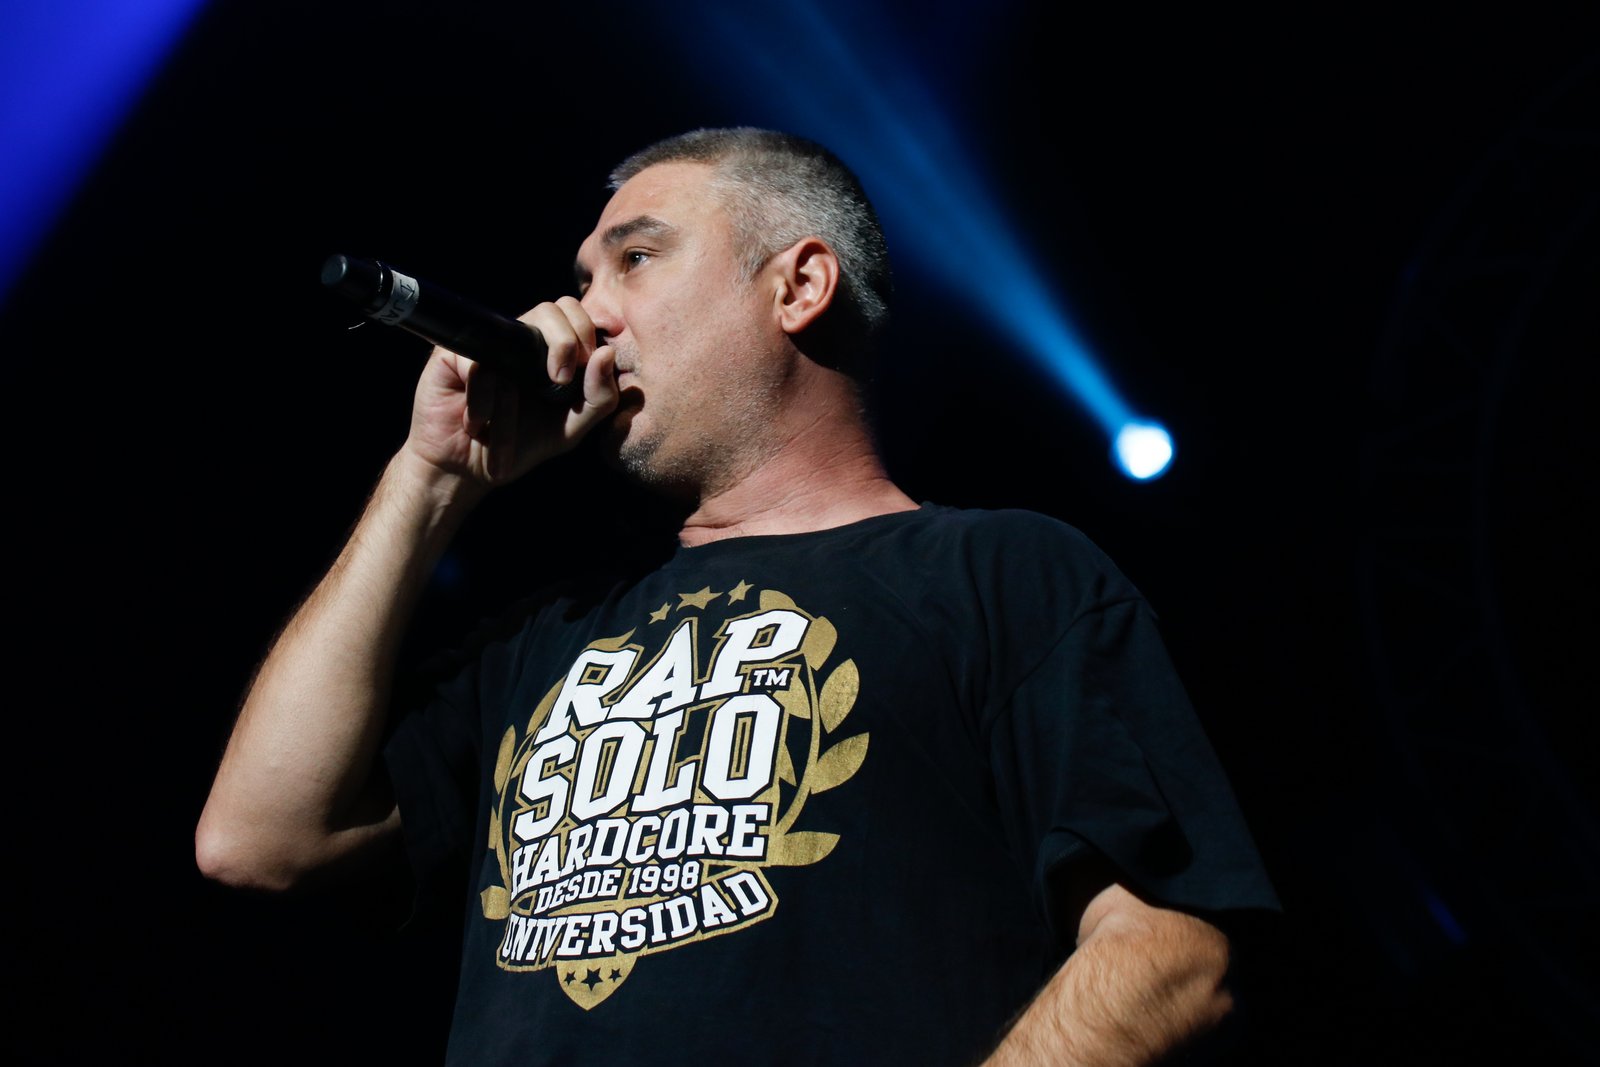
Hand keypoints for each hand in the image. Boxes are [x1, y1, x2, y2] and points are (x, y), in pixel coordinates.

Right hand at [401, 296, 618, 492]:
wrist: (468, 469)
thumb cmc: (521, 444)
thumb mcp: (571, 429)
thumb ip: (599, 397)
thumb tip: (607, 353)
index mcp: (551, 351)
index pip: (576, 316)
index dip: (586, 335)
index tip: (580, 373)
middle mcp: (520, 341)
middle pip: (551, 310)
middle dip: (564, 343)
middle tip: (560, 380)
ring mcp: (486, 344)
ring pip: (512, 340)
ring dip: (515, 394)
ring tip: (505, 424)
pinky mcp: (451, 355)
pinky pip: (476, 367)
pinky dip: (482, 403)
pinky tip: (478, 424)